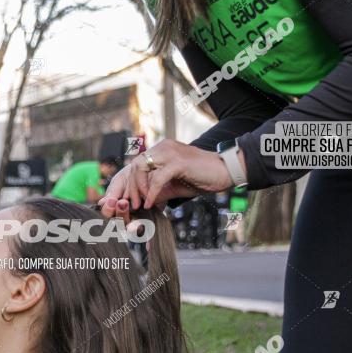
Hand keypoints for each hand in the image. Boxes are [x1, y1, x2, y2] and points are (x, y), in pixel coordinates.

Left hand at [99, 139, 236, 217]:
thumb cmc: (202, 178)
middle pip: (134, 166)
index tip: (125, 200)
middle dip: (129, 187)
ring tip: (140, 204)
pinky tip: (150, 204)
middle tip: (131, 205)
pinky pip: (157, 179)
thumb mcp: (174, 185)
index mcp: (161, 150)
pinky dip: (151, 193)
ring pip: (141, 169)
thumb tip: (143, 202)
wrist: (226, 171)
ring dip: (138, 189)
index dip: (128, 183)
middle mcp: (162, 147)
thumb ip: (158, 190)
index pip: (136, 164)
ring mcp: (169, 152)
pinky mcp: (178, 162)